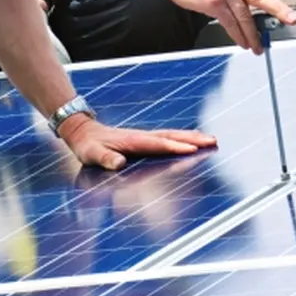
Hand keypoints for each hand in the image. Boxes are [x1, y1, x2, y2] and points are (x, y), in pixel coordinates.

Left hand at [57, 114, 218, 170]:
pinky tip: (193, 140)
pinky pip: (168, 137)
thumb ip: (105, 158)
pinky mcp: (145, 139)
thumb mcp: (91, 153)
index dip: (175, 146)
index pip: (158, 144)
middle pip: (172, 136)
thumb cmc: (88, 146)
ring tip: (211, 139)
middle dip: (192, 139)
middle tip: (212, 141)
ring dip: (192, 136)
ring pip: (172, 134)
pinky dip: (183, 137)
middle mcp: (142, 136)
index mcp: (132, 141)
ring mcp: (144, 136)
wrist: (83, 131)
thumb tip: (119, 163)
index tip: (192, 149)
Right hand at [154, 0, 295, 51]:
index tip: (291, 15)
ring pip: (244, 17)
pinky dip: (237, 34)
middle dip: (277, 13)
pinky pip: (229, 23)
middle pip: (260, 0)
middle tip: (289, 22)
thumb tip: (248, 11)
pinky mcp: (213, 2)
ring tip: (257, 46)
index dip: (279, 5)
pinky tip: (241, 41)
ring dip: (252, 35)